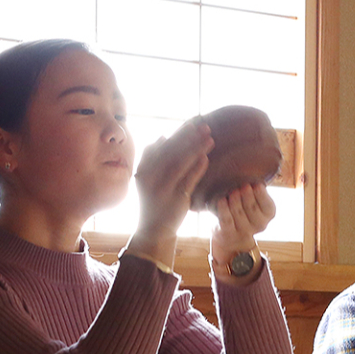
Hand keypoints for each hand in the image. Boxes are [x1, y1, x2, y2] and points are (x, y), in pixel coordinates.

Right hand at [129, 119, 212, 260]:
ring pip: (180, 164)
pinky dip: (197, 168)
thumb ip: (152, 158)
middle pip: (171, 152)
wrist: (154, 230)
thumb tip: (162, 137)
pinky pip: (188, 181)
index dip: (178, 134)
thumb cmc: (154, 202)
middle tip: (204, 125)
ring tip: (210, 137)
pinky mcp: (176, 200)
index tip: (192, 123)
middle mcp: (151, 178)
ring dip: (196, 148)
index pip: (162, 146)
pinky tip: (206, 158)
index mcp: (144, 170)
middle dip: (188, 136)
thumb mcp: (147, 179)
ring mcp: (163, 189)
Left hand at [210, 183, 275, 277]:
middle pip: (252, 208)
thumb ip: (256, 187)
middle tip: (242, 186)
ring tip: (232, 191)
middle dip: (246, 195)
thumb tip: (252, 171)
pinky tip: (222, 200)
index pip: (267, 205)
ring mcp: (244, 231)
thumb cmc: (244, 207)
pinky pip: (226, 219)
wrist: (232, 233)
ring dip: (234, 200)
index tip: (255, 184)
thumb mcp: (254, 196)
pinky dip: (224, 208)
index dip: (261, 194)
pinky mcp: (229, 234)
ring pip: (238, 213)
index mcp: (269, 213)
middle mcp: (260, 225)